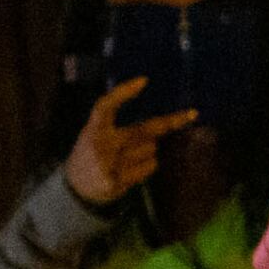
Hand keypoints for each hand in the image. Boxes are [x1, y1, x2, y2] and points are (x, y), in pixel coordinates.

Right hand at [63, 77, 195, 207]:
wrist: (77, 188)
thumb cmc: (94, 154)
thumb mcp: (96, 134)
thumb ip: (121, 128)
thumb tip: (161, 124)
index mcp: (92, 128)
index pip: (105, 106)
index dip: (122, 92)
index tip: (143, 81)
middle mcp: (100, 145)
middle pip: (144, 130)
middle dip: (171, 121)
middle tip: (192, 114)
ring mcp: (109, 165)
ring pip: (151, 150)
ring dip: (149, 150)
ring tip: (127, 158)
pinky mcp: (117, 182)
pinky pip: (149, 167)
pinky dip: (147, 166)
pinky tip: (130, 171)